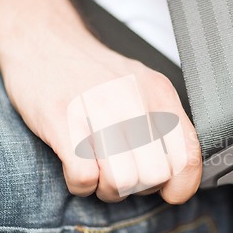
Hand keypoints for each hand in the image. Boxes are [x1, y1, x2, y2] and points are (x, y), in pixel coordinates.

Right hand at [0, 34, 201, 203]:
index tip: (167, 191)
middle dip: (138, 188)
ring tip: (99, 172)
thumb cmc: (94, 75)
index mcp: (159, 94)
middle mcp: (134, 100)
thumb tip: (176, 174)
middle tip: (123, 175)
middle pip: (155, 175)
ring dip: (108, 189)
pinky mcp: (62, 121)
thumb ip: (163, 126)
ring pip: (123, 181)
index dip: (181, 186)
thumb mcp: (141, 89)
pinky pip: (84, 178)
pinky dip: (80, 184)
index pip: (189, 155)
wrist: (43, 41)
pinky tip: (77, 167)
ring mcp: (98, 109)